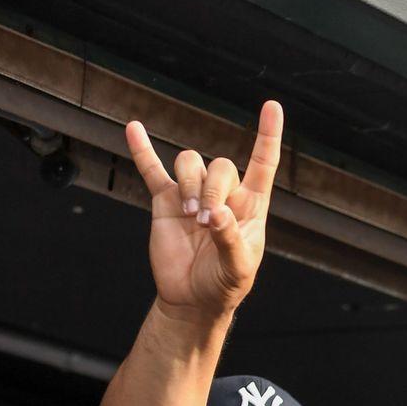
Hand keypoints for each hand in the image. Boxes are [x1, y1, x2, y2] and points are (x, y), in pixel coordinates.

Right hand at [125, 100, 283, 321]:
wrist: (193, 299)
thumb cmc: (225, 284)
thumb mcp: (238, 269)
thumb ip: (230, 241)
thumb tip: (217, 215)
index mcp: (251, 206)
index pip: (263, 163)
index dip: (268, 135)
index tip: (273, 106)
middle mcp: (223, 194)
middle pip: (219, 166)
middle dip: (211, 191)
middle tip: (205, 222)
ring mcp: (192, 195)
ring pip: (190, 163)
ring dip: (189, 185)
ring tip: (190, 216)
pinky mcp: (165, 202)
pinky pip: (152, 170)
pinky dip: (142, 150)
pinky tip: (133, 128)